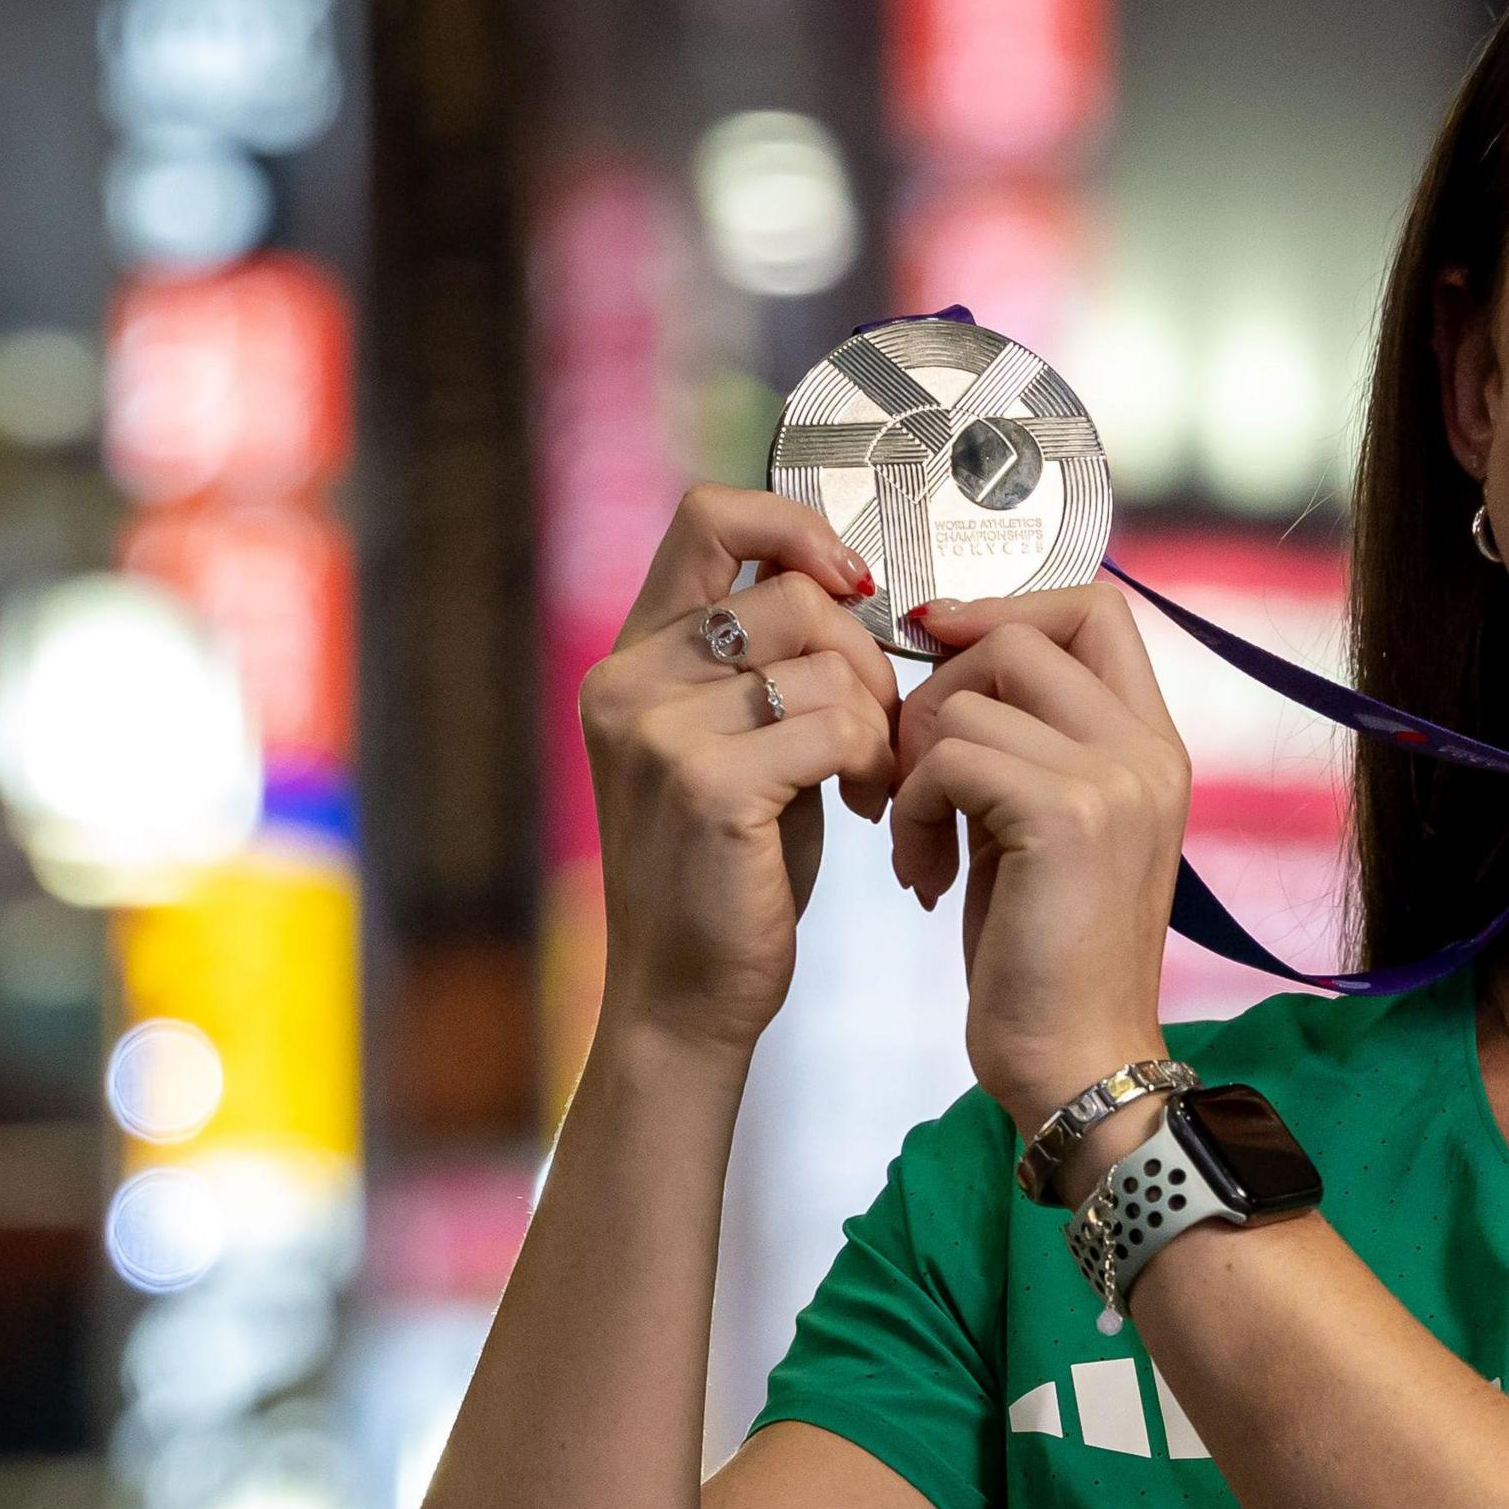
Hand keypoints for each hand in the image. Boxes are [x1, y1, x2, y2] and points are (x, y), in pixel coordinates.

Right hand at [578, 485, 904, 1052]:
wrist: (686, 993)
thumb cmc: (732, 869)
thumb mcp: (737, 742)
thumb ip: (767, 663)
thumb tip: (844, 580)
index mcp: (635, 655)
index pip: (709, 514)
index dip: (796, 526)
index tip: (854, 582)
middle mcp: (628, 680)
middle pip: (792, 593)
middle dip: (867, 655)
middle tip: (880, 729)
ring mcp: (656, 730)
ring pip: (825, 659)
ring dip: (879, 717)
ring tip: (874, 776)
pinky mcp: (704, 784)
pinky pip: (836, 724)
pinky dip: (876, 761)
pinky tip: (868, 807)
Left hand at [889, 587, 1190, 1132]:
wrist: (1077, 1065)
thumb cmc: (1047, 963)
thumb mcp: (1044, 832)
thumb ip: (1025, 748)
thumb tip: (950, 673)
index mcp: (1154, 747)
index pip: (1094, 610)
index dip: (1007, 609)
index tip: (940, 653)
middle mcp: (1148, 750)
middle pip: (1022, 636)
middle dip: (938, 693)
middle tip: (912, 776)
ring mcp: (1116, 779)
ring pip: (969, 700)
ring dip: (914, 768)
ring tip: (918, 845)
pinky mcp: (1066, 815)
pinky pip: (952, 757)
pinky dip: (914, 808)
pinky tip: (921, 872)